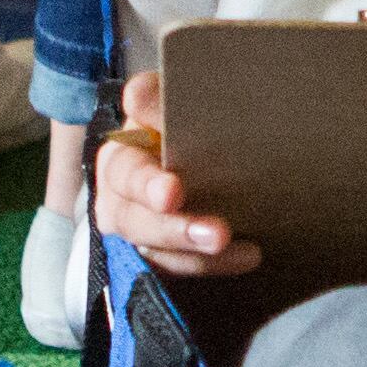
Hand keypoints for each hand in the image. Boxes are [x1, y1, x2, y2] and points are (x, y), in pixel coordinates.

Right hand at [95, 69, 262, 278]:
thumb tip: (139, 98)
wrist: (205, 149)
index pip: (125, 170)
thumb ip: (158, 100)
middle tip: (216, 233)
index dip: (146, 183)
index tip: (173, 193)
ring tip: (231, 245)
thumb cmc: (187, 122)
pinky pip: (176, 268)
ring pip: (152, 249)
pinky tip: (247, 254)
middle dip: (173, 227)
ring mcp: (137, 229)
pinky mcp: (157, 255)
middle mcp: (120, 195)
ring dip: (194, 251)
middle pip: (133, 218)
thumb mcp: (174, 103)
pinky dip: (210, 264)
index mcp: (122, 153)